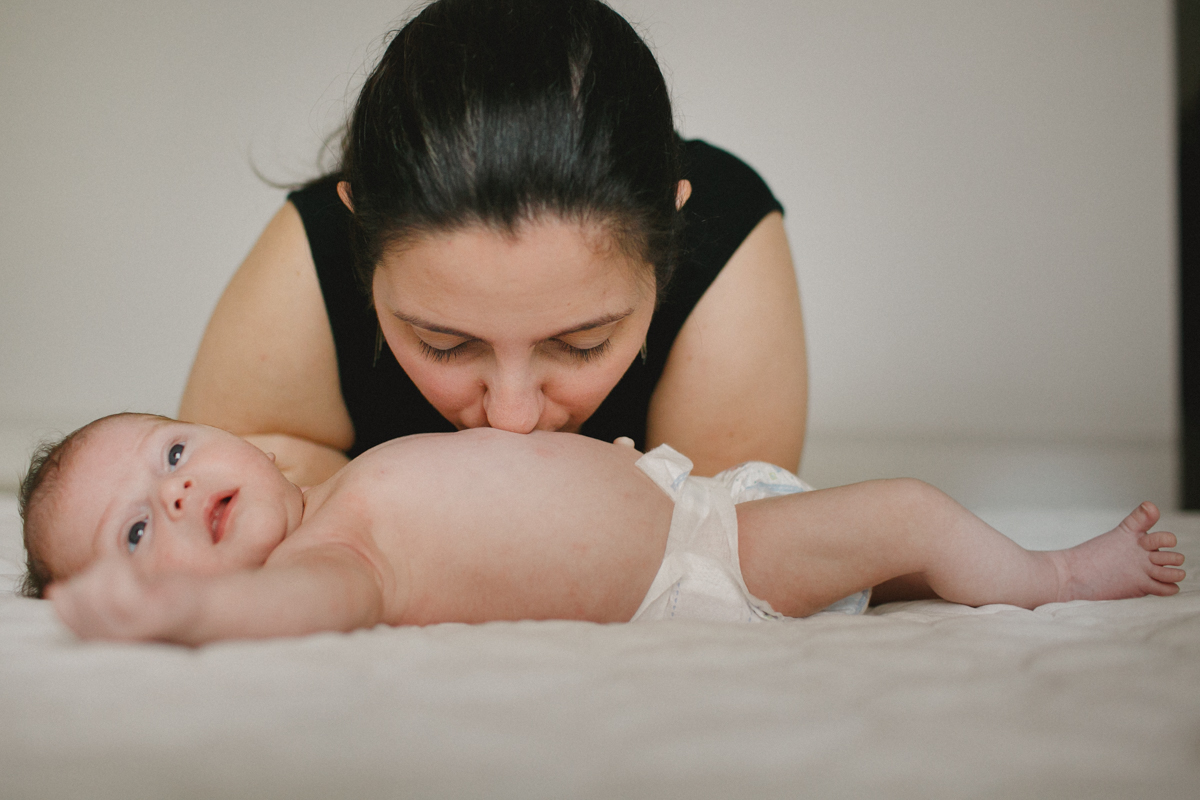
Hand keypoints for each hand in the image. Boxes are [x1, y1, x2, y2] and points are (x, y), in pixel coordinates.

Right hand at [47, 556, 202, 641]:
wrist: (206, 609)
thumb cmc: (159, 600)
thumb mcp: (116, 597)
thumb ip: (88, 596)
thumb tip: (55, 592)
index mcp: (95, 634)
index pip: (62, 606)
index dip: (79, 581)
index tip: (110, 578)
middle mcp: (106, 639)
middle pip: (75, 594)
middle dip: (94, 573)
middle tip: (126, 575)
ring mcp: (126, 631)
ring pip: (94, 589)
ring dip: (112, 569)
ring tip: (134, 575)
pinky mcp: (148, 618)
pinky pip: (119, 591)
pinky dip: (125, 570)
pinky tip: (140, 572)